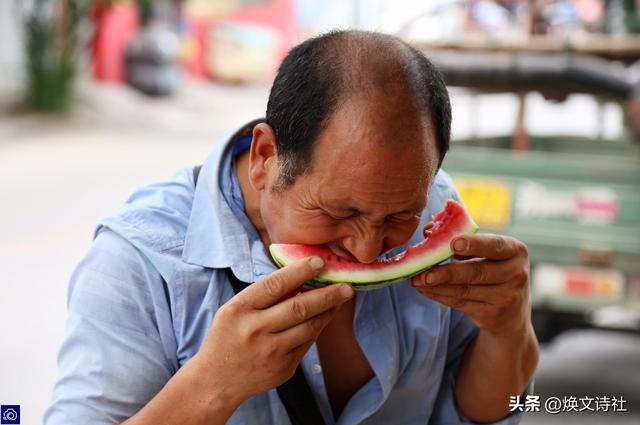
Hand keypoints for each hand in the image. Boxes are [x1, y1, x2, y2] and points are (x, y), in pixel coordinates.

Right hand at [193, 257, 353, 406]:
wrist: (216, 381)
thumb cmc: (228, 336)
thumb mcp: (235, 309)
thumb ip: (265, 295)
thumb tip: (301, 274)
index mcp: (239, 310)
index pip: (274, 285)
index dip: (299, 271)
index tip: (319, 261)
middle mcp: (254, 330)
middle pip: (299, 308)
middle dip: (327, 294)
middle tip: (346, 285)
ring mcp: (270, 352)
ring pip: (309, 327)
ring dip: (329, 311)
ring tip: (341, 298)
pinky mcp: (283, 369)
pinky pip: (308, 344)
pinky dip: (318, 328)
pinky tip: (325, 316)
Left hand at [411, 230, 530, 336]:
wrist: (512, 313)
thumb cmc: (494, 269)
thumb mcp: (488, 253)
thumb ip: (462, 239)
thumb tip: (428, 229)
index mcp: (515, 251)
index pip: (495, 246)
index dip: (474, 245)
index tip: (454, 244)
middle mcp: (515, 274)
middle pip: (476, 272)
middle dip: (447, 272)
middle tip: (424, 272)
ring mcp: (506, 297)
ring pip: (465, 290)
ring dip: (437, 286)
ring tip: (417, 280)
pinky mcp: (492, 314)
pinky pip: (460, 303)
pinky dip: (439, 296)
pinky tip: (425, 290)